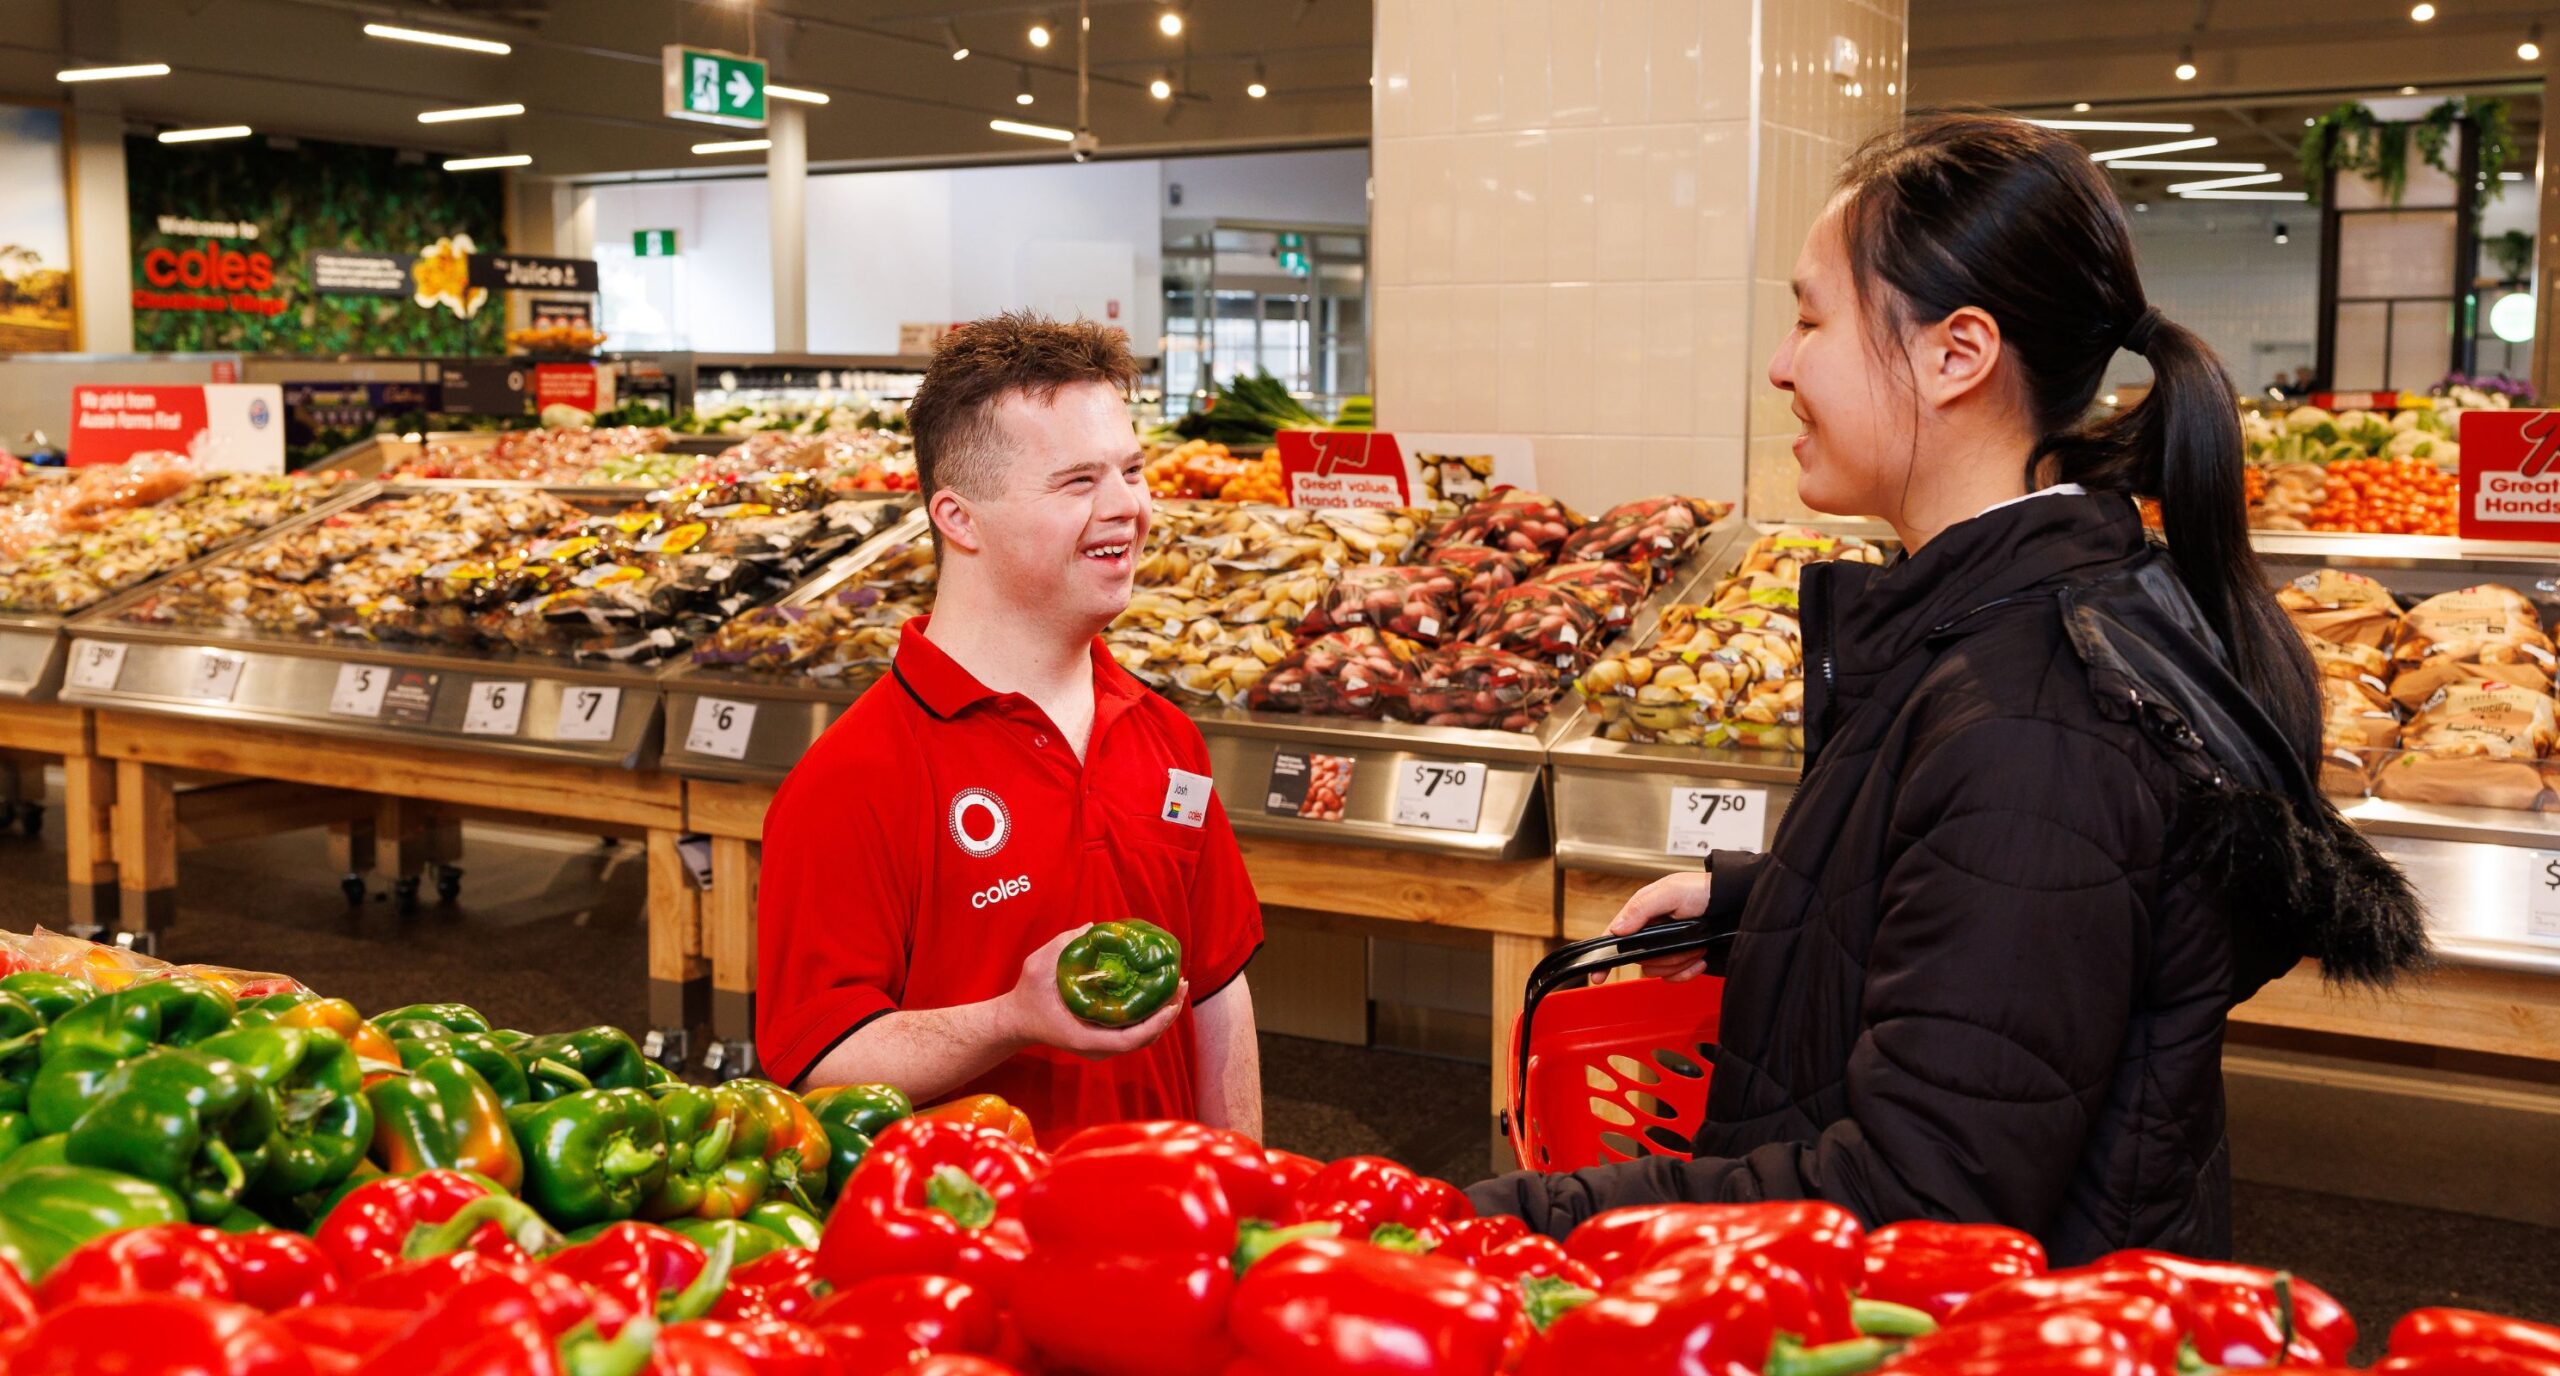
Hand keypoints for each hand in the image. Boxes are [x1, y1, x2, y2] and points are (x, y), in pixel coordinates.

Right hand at [1000, 925, 1189, 1059]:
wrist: (1017, 1021)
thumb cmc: (1027, 997)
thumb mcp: (1037, 966)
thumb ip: (1062, 946)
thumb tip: (1092, 928)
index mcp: (1085, 1037)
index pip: (1130, 1039)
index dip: (1156, 1023)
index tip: (1172, 1002)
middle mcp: (1098, 1047)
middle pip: (1143, 1038)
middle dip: (1167, 1013)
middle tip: (1181, 984)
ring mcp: (1102, 1046)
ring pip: (1142, 1036)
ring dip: (1162, 1014)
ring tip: (1177, 986)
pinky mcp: (1104, 1039)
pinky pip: (1134, 1030)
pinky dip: (1150, 1014)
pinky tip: (1159, 992)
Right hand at [1602, 872, 1711, 982]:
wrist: (1733, 904)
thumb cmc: (1702, 890)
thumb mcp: (1671, 892)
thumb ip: (1642, 908)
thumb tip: (1617, 929)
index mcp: (1641, 913)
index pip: (1615, 936)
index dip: (1603, 956)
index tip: (1597, 974)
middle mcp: (1651, 932)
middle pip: (1641, 959)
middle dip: (1665, 956)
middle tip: (1685, 943)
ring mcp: (1665, 947)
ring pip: (1658, 970)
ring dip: (1679, 962)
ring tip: (1696, 947)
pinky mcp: (1680, 959)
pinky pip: (1674, 977)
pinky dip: (1688, 972)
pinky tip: (1700, 960)